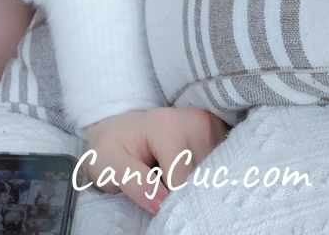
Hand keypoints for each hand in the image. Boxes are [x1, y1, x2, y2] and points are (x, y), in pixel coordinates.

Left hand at [80, 106, 228, 215]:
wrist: (121, 128)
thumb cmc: (112, 146)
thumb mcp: (107, 161)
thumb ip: (132, 180)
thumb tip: (161, 203)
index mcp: (167, 126)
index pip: (182, 182)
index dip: (170, 202)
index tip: (157, 206)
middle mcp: (196, 122)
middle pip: (201, 179)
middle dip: (186, 195)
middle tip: (163, 194)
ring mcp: (212, 129)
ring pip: (214, 176)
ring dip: (197, 188)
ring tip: (172, 182)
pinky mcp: (221, 137)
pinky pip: (221, 169)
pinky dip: (207, 180)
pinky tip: (190, 179)